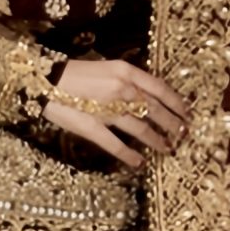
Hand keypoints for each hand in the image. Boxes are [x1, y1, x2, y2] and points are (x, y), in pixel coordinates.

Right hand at [43, 58, 190, 170]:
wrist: (42, 79)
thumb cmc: (72, 72)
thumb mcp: (105, 67)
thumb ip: (126, 80)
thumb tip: (145, 93)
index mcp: (125, 71)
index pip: (160, 88)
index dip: (177, 102)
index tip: (187, 112)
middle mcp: (121, 90)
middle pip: (156, 110)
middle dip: (173, 124)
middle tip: (183, 134)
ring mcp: (108, 110)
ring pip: (142, 128)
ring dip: (157, 140)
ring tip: (168, 149)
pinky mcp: (92, 128)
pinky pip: (116, 145)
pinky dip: (130, 156)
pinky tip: (140, 163)